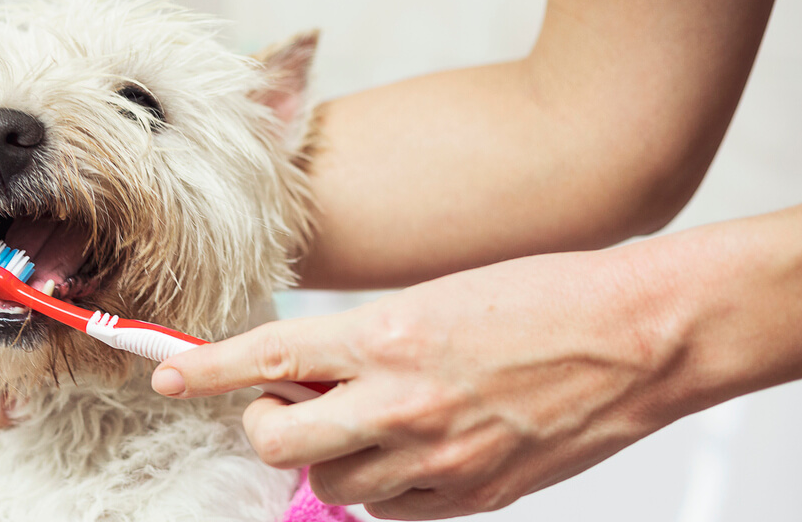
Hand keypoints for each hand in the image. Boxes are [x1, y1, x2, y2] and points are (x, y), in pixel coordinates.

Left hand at [151, 249, 684, 518]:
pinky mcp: (470, 496)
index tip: (163, 372)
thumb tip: (304, 375)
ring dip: (333, 453)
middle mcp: (398, 401)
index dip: (203, 367)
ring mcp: (435, 457)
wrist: (639, 339)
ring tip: (376, 416)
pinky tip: (415, 447)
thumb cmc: (543, 300)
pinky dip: (384, 484)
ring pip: (331, 481)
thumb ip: (361, 345)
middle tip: (293, 400)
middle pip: (279, 439)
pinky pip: (388, 508)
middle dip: (268, 423)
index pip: (265, 354)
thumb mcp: (433, 300)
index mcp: (384, 335)